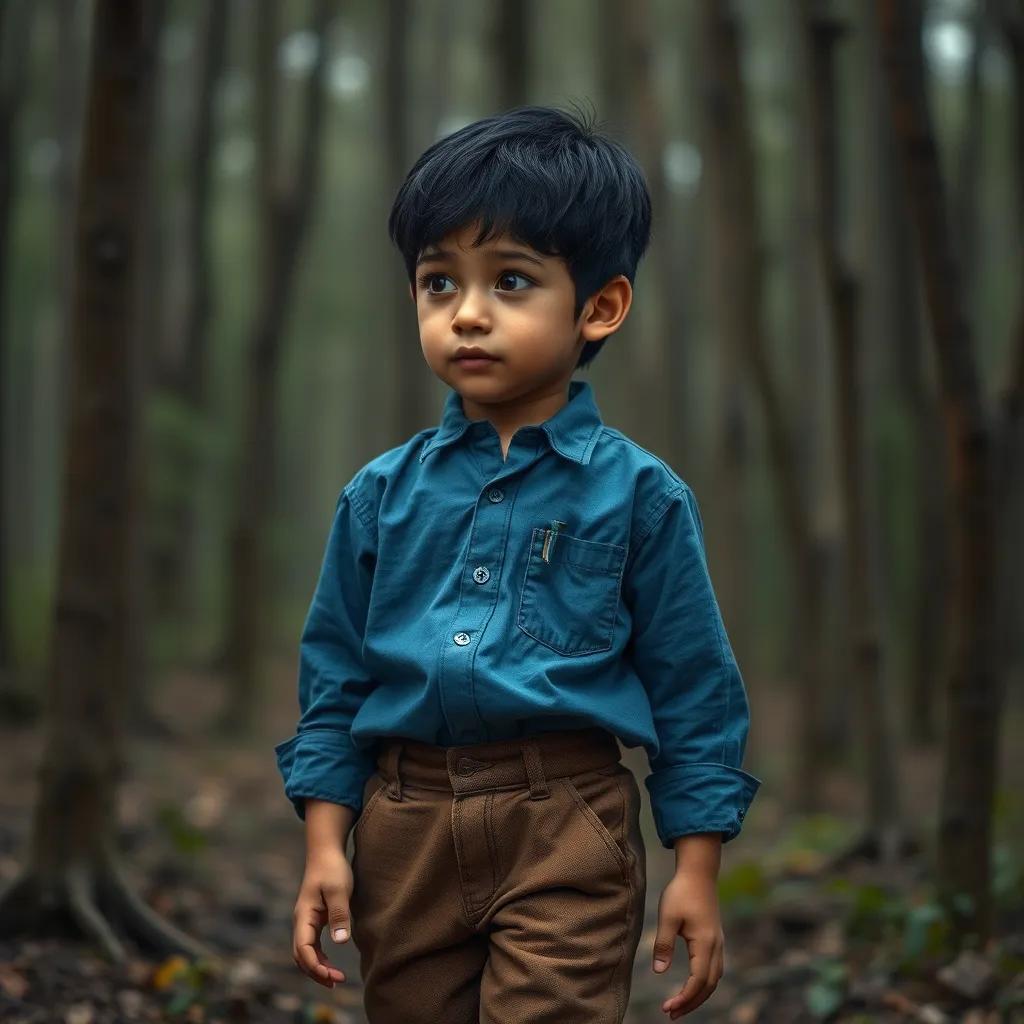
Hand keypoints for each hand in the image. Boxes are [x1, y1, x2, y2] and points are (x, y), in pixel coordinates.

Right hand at [291, 847, 353, 987]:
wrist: (326, 852)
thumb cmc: (332, 868)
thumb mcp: (339, 890)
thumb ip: (339, 915)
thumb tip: (340, 943)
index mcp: (304, 916)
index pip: (303, 949)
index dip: (315, 966)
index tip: (332, 976)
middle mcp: (301, 921)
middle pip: (301, 956)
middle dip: (316, 972)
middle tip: (336, 982)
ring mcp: (306, 921)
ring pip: (305, 952)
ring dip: (317, 967)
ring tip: (335, 979)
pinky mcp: (314, 919)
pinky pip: (312, 945)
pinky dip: (319, 958)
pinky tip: (330, 964)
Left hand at [651, 869, 724, 1017]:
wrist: (699, 873)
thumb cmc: (681, 892)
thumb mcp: (667, 916)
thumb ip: (663, 944)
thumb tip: (658, 971)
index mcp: (705, 943)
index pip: (698, 981)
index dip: (684, 998)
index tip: (667, 1008)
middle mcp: (716, 946)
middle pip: (709, 985)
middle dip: (691, 1003)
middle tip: (671, 1014)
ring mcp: (718, 943)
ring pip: (714, 979)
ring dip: (699, 995)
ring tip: (680, 1005)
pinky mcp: (715, 938)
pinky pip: (714, 969)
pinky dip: (704, 983)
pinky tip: (692, 986)